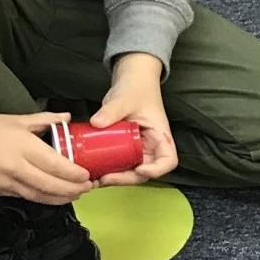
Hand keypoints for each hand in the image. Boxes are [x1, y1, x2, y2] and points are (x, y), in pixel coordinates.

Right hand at [0, 109, 91, 204]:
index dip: (74, 174)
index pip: (56, 165)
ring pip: (39, 196)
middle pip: (51, 186)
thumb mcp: (17, 120)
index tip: (87, 175)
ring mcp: (6, 182)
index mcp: (23, 147)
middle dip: (72, 190)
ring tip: (74, 195)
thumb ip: (45, 120)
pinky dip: (41, 198)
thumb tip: (65, 117)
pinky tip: (51, 195)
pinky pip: (25, 197)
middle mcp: (16, 168)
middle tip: (86, 188)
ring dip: (59, 198)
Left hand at [91, 53, 176, 184]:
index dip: (156, 170)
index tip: (139, 169)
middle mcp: (150, 146)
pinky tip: (91, 171)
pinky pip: (117, 164)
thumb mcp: (125, 98)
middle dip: (126, 178)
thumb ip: (112, 110)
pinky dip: (106, 170)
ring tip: (94, 178)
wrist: (130, 81)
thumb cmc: (136, 88)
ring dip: (114, 178)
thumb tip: (96, 122)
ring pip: (129, 171)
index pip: (168, 160)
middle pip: (144, 172)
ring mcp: (136, 149)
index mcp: (160, 135)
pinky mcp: (123, 149)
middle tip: (106, 178)